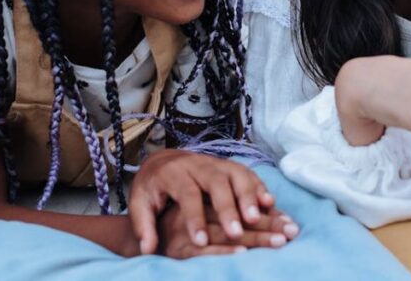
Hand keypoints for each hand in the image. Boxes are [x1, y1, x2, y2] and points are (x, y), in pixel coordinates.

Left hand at [129, 149, 297, 254]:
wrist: (165, 160)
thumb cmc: (153, 188)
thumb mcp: (140, 204)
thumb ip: (143, 226)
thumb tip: (147, 249)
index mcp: (174, 173)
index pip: (187, 194)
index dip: (194, 218)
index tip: (200, 241)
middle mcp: (199, 164)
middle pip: (216, 182)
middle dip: (228, 207)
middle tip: (236, 232)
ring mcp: (218, 162)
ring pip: (237, 174)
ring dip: (249, 195)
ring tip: (257, 218)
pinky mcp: (231, 166)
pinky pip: (249, 174)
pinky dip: (260, 188)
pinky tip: (270, 205)